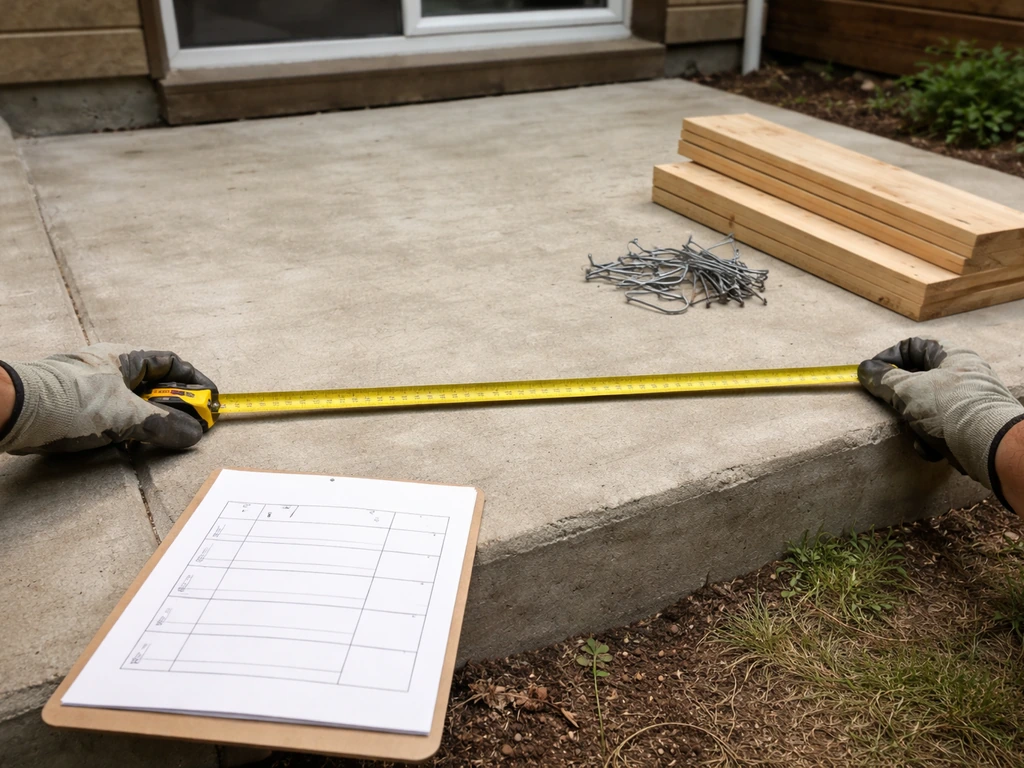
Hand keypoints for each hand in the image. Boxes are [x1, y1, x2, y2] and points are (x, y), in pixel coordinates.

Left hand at [0, 344, 216, 453]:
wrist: (14, 413)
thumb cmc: (66, 401)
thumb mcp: (125, 415)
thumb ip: (164, 425)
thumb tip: (193, 434)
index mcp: (125, 358)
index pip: (172, 364)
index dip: (195, 382)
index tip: (211, 403)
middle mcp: (112, 370)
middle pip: (158, 387)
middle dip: (179, 407)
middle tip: (193, 427)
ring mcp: (96, 390)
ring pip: (139, 406)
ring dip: (155, 423)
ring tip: (164, 440)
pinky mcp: (82, 411)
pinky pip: (119, 420)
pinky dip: (133, 432)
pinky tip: (133, 446)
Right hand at [858, 338, 1023, 500]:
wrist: (990, 447)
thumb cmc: (950, 409)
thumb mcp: (907, 391)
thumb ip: (883, 380)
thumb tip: (864, 370)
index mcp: (952, 355)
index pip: (912, 346)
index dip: (888, 358)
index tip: (871, 374)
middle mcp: (963, 374)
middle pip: (917, 380)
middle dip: (900, 399)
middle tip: (891, 407)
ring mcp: (968, 401)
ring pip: (926, 407)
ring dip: (914, 424)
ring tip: (916, 434)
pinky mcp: (970, 426)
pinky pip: (940, 428)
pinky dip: (930, 439)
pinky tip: (931, 448)